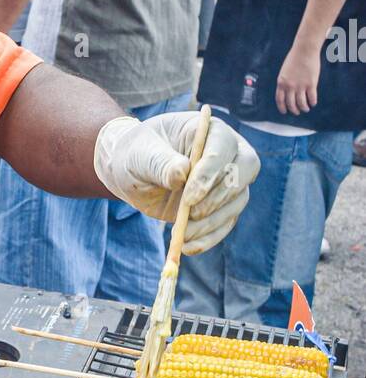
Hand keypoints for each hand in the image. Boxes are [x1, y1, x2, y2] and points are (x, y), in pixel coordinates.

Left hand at [93, 111, 259, 253]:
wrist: (132, 172)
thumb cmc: (137, 154)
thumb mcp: (140, 155)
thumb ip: (160, 162)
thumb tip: (182, 174)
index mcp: (207, 130)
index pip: (223, 147)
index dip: (211, 173)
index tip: (190, 198)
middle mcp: (226, 151)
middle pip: (245, 170)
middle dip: (219, 197)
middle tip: (191, 215)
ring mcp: (227, 179)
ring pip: (238, 200)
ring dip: (213, 222)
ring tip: (183, 235)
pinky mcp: (220, 204)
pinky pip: (227, 221)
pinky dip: (211, 237)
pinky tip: (189, 247)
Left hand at [276, 43, 320, 114]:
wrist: (304, 50)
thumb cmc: (294, 59)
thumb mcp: (284, 72)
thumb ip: (285, 82)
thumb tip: (288, 93)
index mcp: (281, 83)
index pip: (279, 100)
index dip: (282, 108)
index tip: (284, 112)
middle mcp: (290, 86)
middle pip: (291, 104)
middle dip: (294, 110)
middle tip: (297, 112)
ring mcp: (300, 85)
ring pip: (302, 103)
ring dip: (304, 108)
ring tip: (306, 108)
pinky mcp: (311, 84)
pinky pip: (311, 98)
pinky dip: (312, 102)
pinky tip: (313, 103)